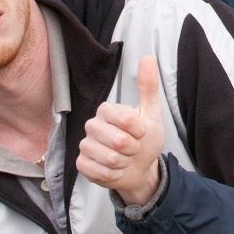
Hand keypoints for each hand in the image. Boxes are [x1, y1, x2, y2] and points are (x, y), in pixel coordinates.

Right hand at [76, 56, 164, 206]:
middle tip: (132, 148)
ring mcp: (85, 145)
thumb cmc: (145, 140)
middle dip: (133, 149)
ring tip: (124, 159)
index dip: (140, 131)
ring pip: (109, 158)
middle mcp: (92, 125)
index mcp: (107, 110)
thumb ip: (147, 87)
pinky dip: (112, 175)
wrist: (140, 168)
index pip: (126, 119)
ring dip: (123, 163)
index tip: (141, 132)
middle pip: (118, 141)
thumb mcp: (151, 114)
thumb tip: (147, 58)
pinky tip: (114, 170)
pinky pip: (98, 171)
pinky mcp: (81, 164)